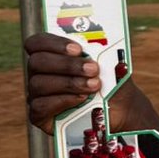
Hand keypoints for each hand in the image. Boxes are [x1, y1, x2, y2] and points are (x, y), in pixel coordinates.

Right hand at [24, 33, 143, 133]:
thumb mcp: (111, 64)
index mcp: (53, 54)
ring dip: (69, 83)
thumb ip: (100, 52)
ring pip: (38, 84)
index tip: (78, 49)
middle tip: (92, 69)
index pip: (37, 42)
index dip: (53, 43)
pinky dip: (63, 101)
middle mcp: (40, 73)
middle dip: (67, 64)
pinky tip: (82, 99)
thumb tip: (98, 43)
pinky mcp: (39, 115)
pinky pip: (40, 106)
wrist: (122, 110)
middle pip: (37, 62)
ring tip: (94, 85)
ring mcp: (38, 95)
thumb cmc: (112, 83)